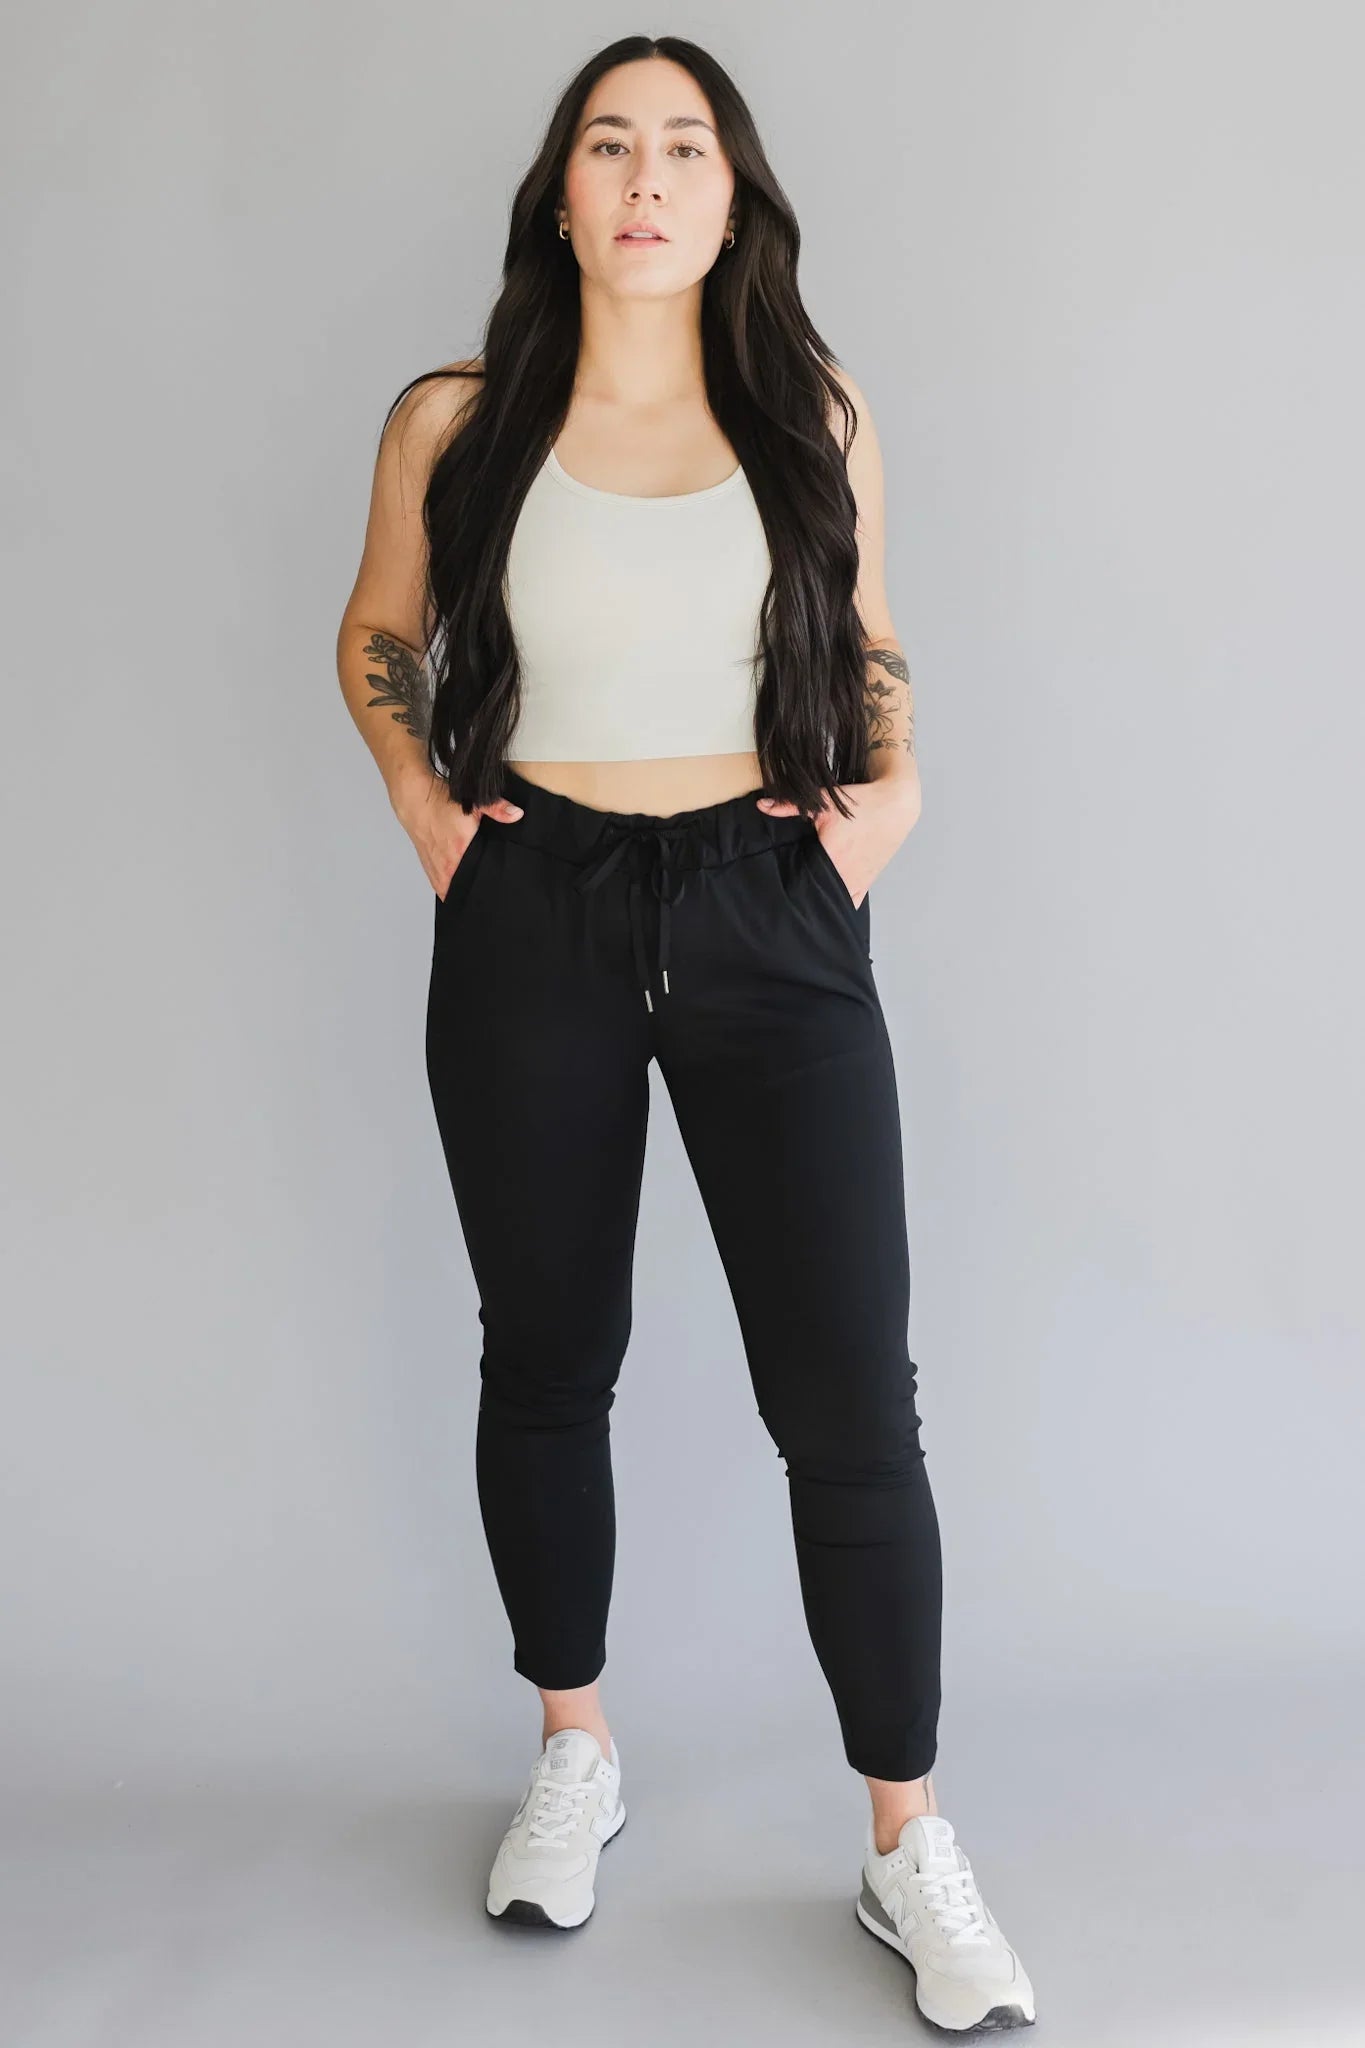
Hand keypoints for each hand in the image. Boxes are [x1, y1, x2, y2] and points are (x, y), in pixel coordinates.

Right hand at [390, 768, 523, 897]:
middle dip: (476, 892)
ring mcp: (436, 866)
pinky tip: (456, 891)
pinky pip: (439, 886)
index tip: (496, 892)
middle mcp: (446, 863)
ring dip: (460, 893)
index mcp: (460, 851)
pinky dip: (447, 889)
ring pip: (449, 890)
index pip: (476, 879)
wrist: (415, 800)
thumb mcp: (474, 803)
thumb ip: (497, 809)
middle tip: (489, 896)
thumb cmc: (441, 803)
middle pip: (464, 888)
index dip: (488, 887)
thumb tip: (517, 814)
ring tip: (474, 897)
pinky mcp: (428, 866)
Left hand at [756, 777, 918, 907]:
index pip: (803, 882)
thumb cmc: (862, 803)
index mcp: (832, 857)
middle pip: (818, 895)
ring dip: (822, 901)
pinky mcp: (867, 881)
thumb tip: (762, 805)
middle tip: (788, 898)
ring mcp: (858, 880)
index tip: (777, 891)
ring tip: (806, 903)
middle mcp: (845, 874)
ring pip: (835, 901)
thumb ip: (790, 806)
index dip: (789, 888)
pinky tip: (827, 905)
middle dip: (803, 897)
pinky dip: (840, 903)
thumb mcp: (824, 802)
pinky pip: (851, 901)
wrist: (896, 804)